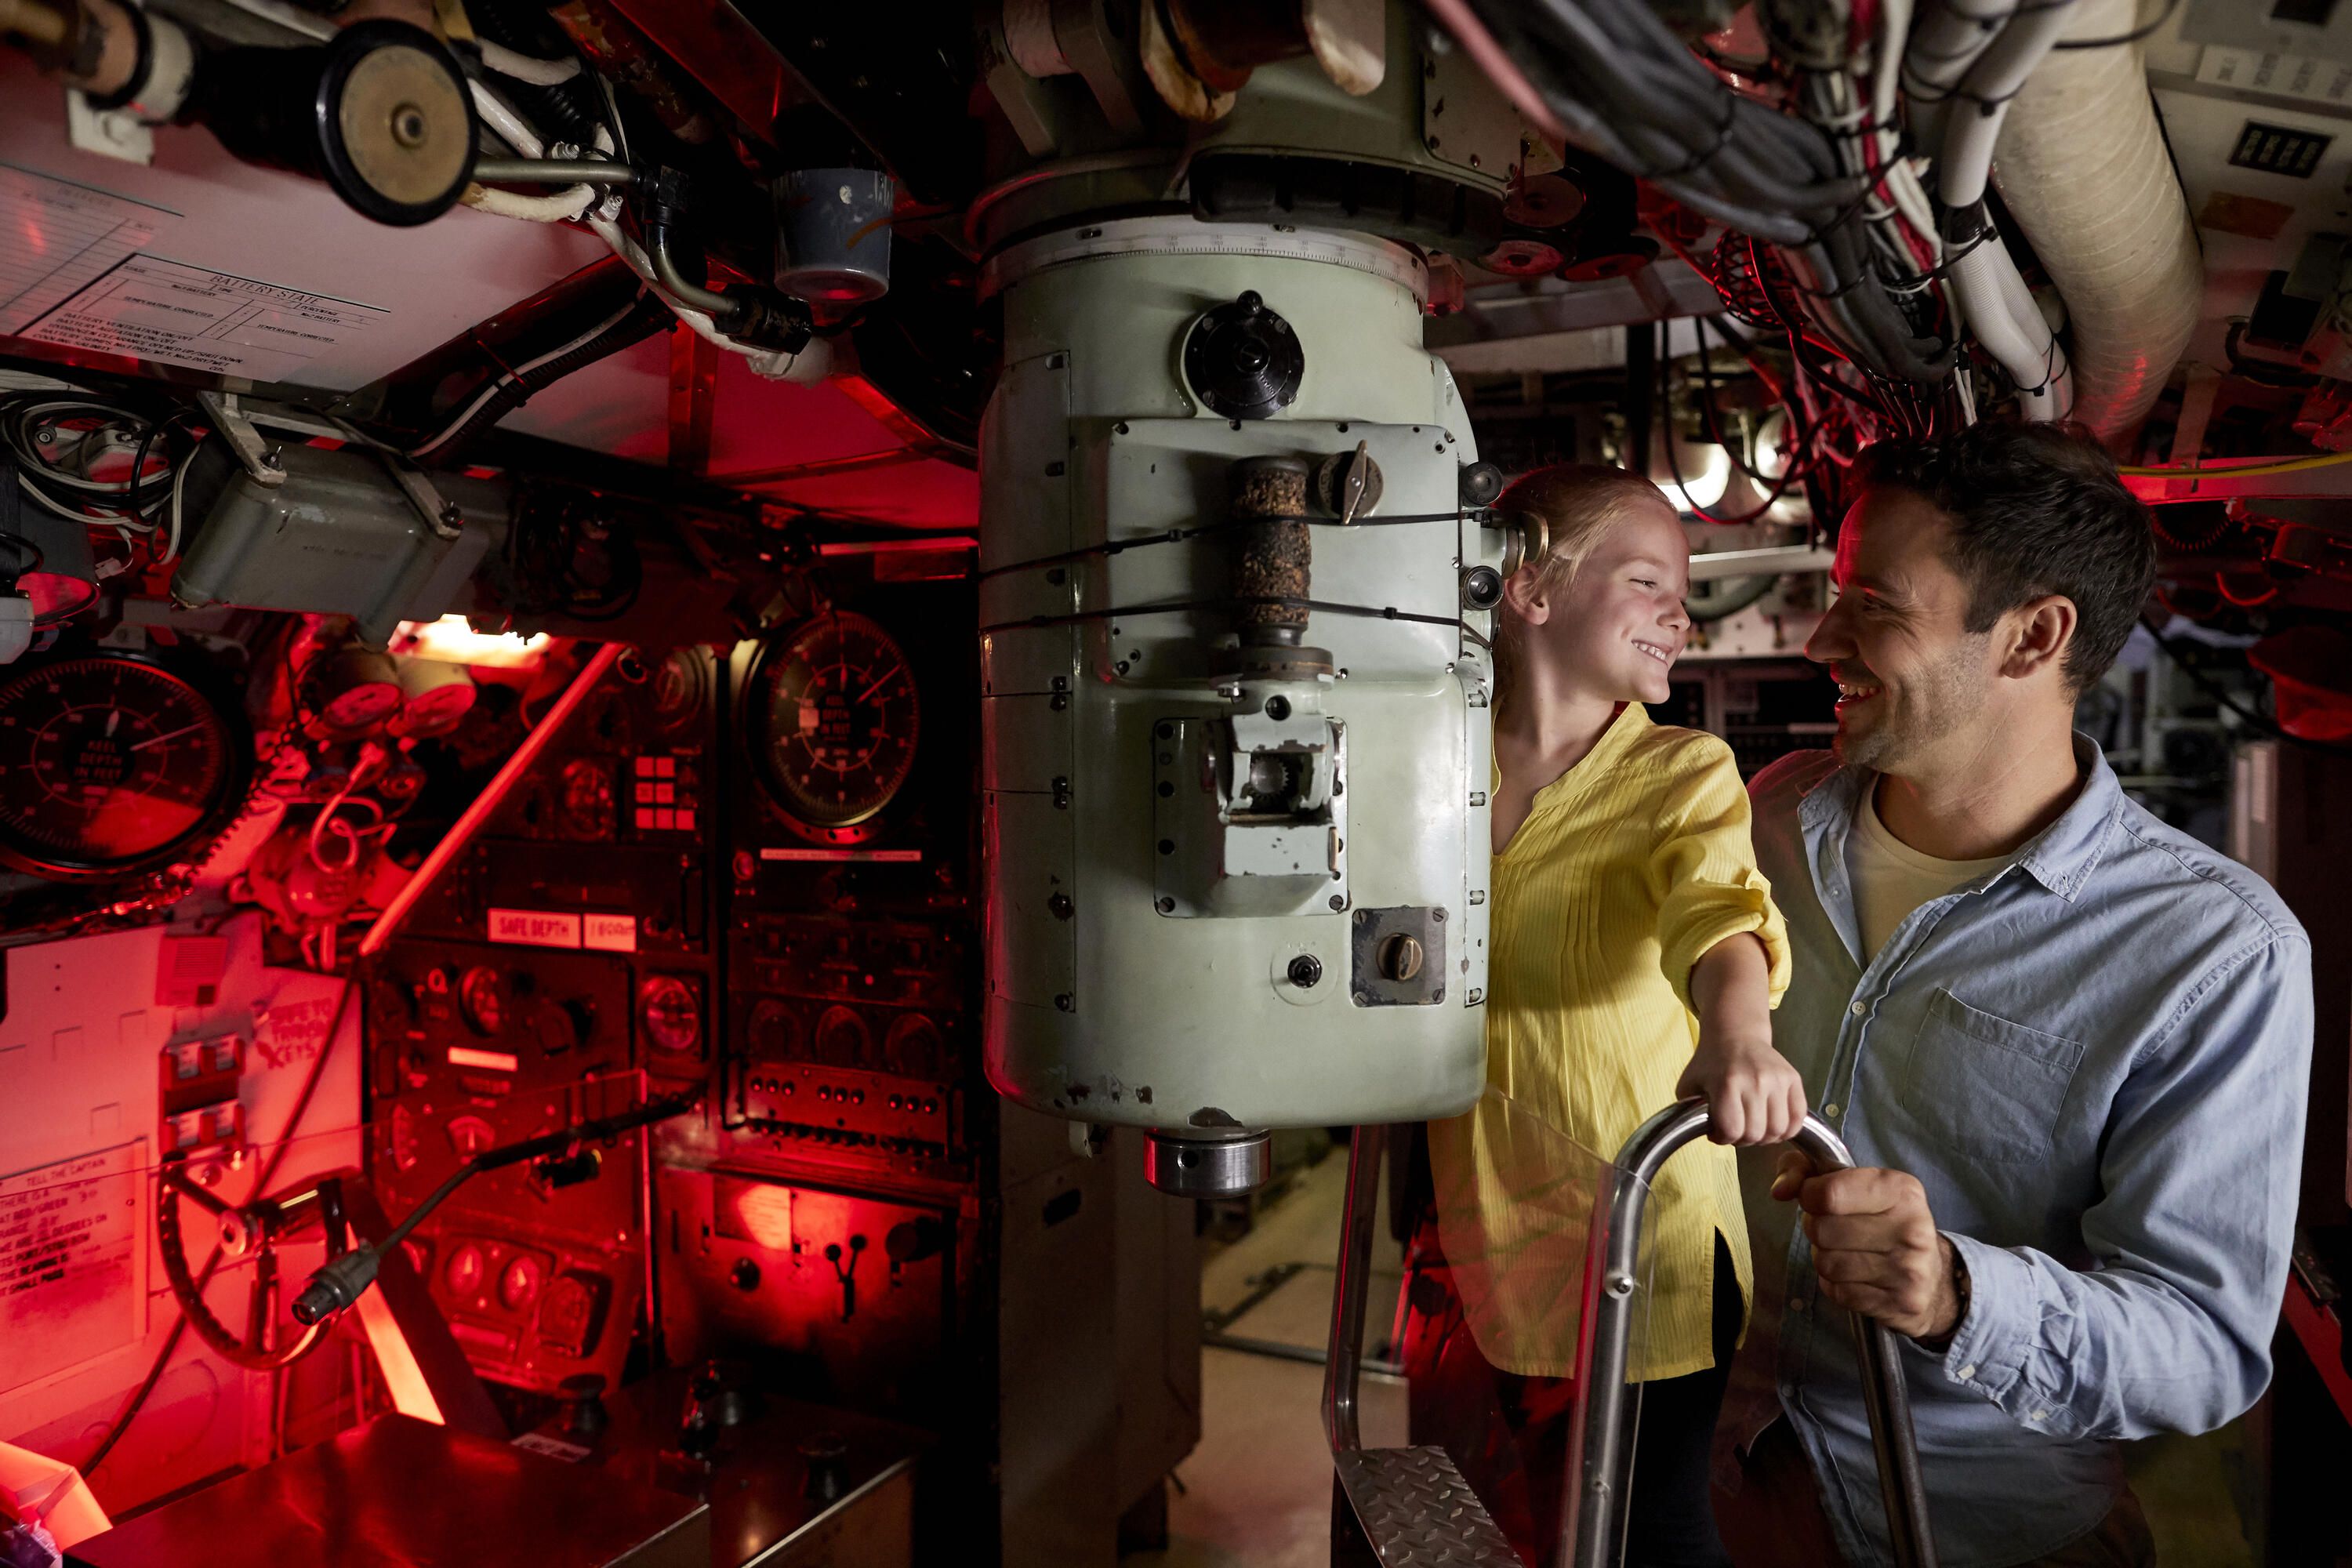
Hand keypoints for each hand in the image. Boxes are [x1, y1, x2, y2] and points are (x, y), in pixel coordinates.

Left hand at [1676, 1036, 1806, 1145]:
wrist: (1735, 1035)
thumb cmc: (1710, 1064)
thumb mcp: (1688, 1086)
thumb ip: (1691, 1113)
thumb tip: (1710, 1134)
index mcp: (1727, 1083)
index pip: (1732, 1130)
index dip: (1722, 1137)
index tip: (1717, 1130)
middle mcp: (1756, 1080)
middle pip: (1756, 1134)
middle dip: (1743, 1139)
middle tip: (1736, 1129)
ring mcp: (1777, 1079)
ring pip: (1779, 1130)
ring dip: (1765, 1137)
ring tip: (1754, 1127)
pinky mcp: (1793, 1078)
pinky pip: (1798, 1118)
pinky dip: (1787, 1130)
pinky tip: (1773, 1125)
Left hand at [1773, 1154, 1962, 1341]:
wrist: (1932, 1276)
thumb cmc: (1880, 1219)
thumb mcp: (1850, 1181)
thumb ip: (1804, 1170)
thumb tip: (1780, 1190)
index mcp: (1901, 1190)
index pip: (1829, 1193)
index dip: (1809, 1196)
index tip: (1816, 1197)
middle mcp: (1912, 1228)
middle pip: (1823, 1230)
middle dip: (1817, 1228)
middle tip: (1834, 1228)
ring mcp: (1910, 1269)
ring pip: (1827, 1264)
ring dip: (1825, 1258)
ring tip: (1846, 1251)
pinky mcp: (1903, 1302)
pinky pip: (1838, 1293)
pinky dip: (1836, 1285)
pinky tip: (1857, 1276)